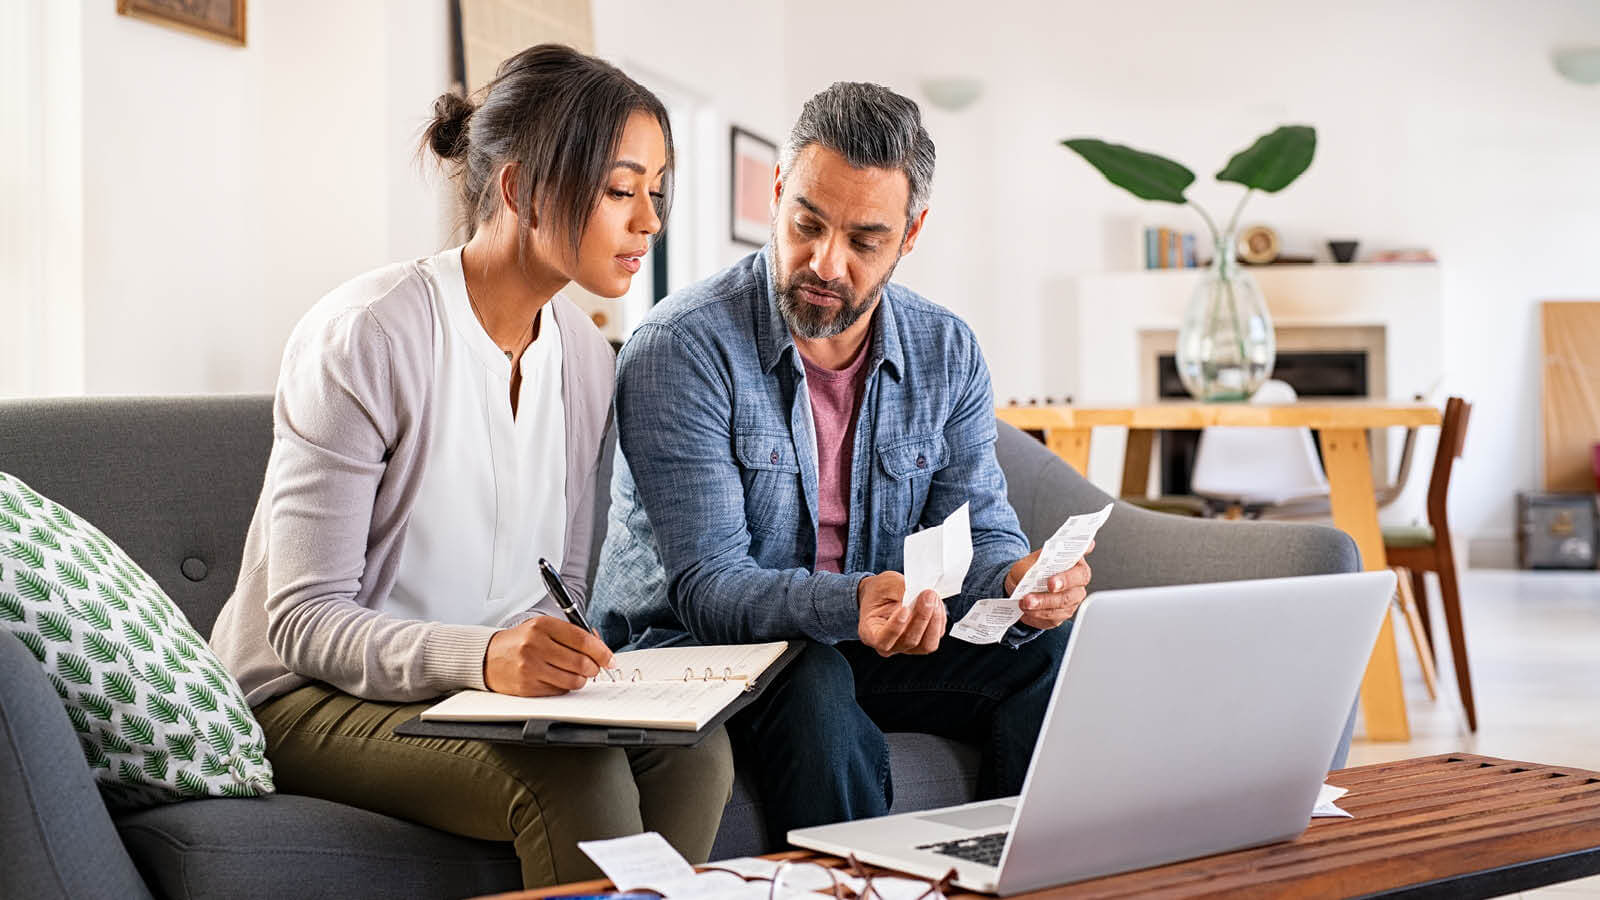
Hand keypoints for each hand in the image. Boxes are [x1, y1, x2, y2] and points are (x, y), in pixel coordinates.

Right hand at [483, 616, 614, 696]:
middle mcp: (535, 645)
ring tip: (577, 673)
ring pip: (573, 680)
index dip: (601, 651)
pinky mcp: (527, 686)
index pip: (582, 639)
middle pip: (581, 662)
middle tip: (595, 668)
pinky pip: (559, 691)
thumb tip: (600, 647)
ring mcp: (530, 667)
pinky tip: (559, 678)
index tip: (610, 658)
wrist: (488, 657)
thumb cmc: (521, 641)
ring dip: (582, 679)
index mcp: (542, 626)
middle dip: (594, 668)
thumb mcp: (544, 627)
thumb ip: (572, 634)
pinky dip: (566, 686)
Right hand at [857, 571, 945, 656]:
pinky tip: (936, 604)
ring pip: (926, 644)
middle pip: (909, 641)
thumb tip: (921, 594)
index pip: (883, 640)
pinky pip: (935, 636)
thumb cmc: (879, 592)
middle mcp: (888, 645)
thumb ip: (901, 590)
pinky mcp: (922, 642)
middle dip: (922, 617)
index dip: (895, 628)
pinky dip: (939, 619)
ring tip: (934, 599)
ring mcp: (906, 646)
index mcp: (870, 632)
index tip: (905, 609)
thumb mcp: (885, 583)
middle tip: (928, 595)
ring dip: (934, 620)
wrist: (883, 595)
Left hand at [1005, 540, 1094, 629]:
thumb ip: (1031, 568)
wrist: (1022, 582)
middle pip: (1069, 596)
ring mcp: (1071, 602)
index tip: (1051, 584)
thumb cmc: (1031, 568)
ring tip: (1024, 604)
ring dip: (1038, 609)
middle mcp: (1077, 585)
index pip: (1079, 573)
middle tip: (1029, 599)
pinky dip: (1036, 616)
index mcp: (1075, 565)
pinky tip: (1026, 610)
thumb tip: (1029, 577)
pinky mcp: (1061, 615)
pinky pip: (1051, 620)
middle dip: (1047, 599)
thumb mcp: (1028, 562)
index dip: (1066, 579)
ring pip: (1059, 610)